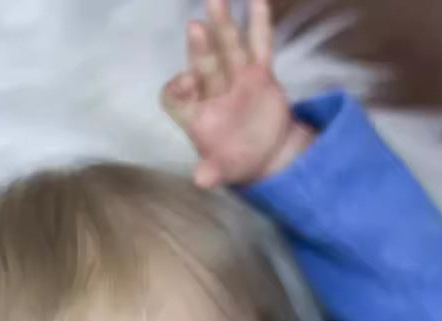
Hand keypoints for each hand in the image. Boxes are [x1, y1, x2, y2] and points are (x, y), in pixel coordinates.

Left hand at [161, 0, 314, 186]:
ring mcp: (236, 79)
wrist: (266, 155)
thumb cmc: (236, 162)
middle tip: (195, 28)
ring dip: (222, 25)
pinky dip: (258, 25)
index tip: (187, 84)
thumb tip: (201, 181)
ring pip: (227, 49)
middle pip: (204, 66)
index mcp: (196, 115)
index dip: (177, 89)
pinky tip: (256, 1)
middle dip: (199, 50)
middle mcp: (213, 92)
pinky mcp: (259, 74)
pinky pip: (259, 46)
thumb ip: (211, 173)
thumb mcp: (222, 172)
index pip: (175, 97)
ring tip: (216, 0)